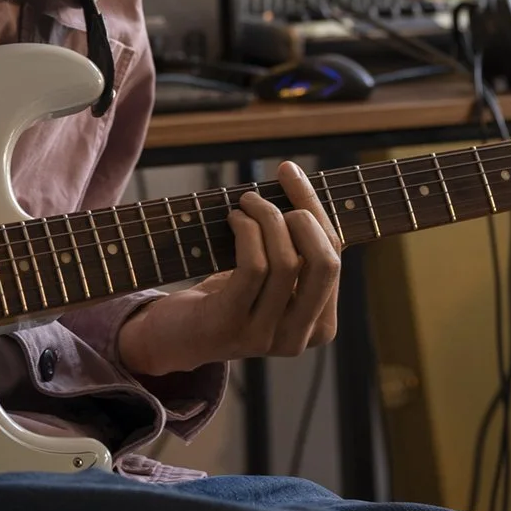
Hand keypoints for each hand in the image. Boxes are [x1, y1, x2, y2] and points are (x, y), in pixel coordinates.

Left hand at [116, 163, 340, 378]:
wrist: (177, 336)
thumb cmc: (228, 295)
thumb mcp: (271, 279)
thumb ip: (295, 249)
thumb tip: (299, 184)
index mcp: (320, 325)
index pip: (333, 258)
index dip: (315, 209)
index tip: (291, 172)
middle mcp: (299, 338)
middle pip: (324, 263)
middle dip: (303, 213)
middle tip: (270, 193)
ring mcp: (265, 337)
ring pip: (286, 261)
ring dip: (267, 217)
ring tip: (246, 202)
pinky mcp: (230, 325)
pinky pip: (253, 267)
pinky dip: (247, 231)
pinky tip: (234, 219)